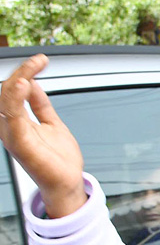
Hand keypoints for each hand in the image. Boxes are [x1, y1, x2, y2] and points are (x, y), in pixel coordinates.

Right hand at [0, 55, 85, 216]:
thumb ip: (41, 105)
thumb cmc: (58, 160)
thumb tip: (34, 82)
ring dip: (16, 83)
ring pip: (5, 102)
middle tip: (38, 62)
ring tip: (30, 72)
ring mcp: (13, 135)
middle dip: (21, 73)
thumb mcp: (52, 123)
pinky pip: (12, 117)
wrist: (68, 184)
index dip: (24, 72)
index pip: (12, 90)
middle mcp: (10, 126)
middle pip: (5, 92)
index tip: (40, 60)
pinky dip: (16, 99)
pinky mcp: (20, 144)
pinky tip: (26, 85)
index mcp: (16, 121)